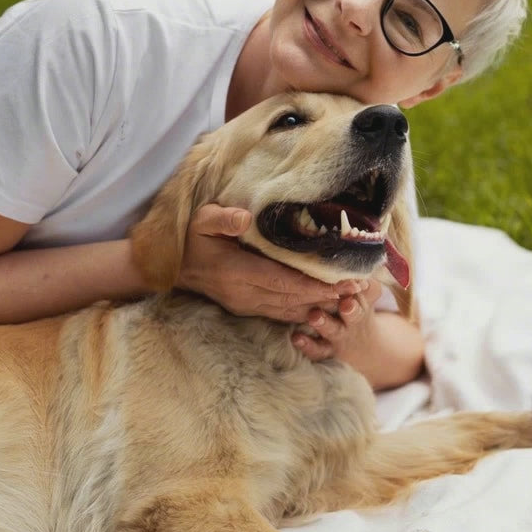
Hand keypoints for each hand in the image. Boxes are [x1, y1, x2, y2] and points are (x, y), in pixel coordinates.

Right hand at [176, 204, 369, 321]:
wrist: (173, 268)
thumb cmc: (191, 238)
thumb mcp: (201, 220)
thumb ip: (223, 218)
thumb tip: (245, 218)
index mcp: (236, 271)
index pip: (282, 281)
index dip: (314, 285)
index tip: (342, 283)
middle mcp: (244, 294)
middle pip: (292, 299)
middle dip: (326, 296)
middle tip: (359, 290)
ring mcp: (245, 304)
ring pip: (289, 310)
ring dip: (319, 306)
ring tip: (350, 299)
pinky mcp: (247, 308)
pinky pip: (280, 313)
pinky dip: (303, 310)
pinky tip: (323, 306)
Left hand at [291, 280, 383, 363]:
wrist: (364, 347)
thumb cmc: (359, 309)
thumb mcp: (367, 294)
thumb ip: (363, 279)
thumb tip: (359, 251)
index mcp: (363, 302)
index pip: (366, 292)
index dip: (362, 288)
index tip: (359, 284)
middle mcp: (353, 320)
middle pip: (354, 314)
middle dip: (351, 310)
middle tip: (346, 304)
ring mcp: (339, 336)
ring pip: (333, 331)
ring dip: (324, 324)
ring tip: (314, 317)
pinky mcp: (326, 350)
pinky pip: (317, 350)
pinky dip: (307, 345)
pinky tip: (296, 337)